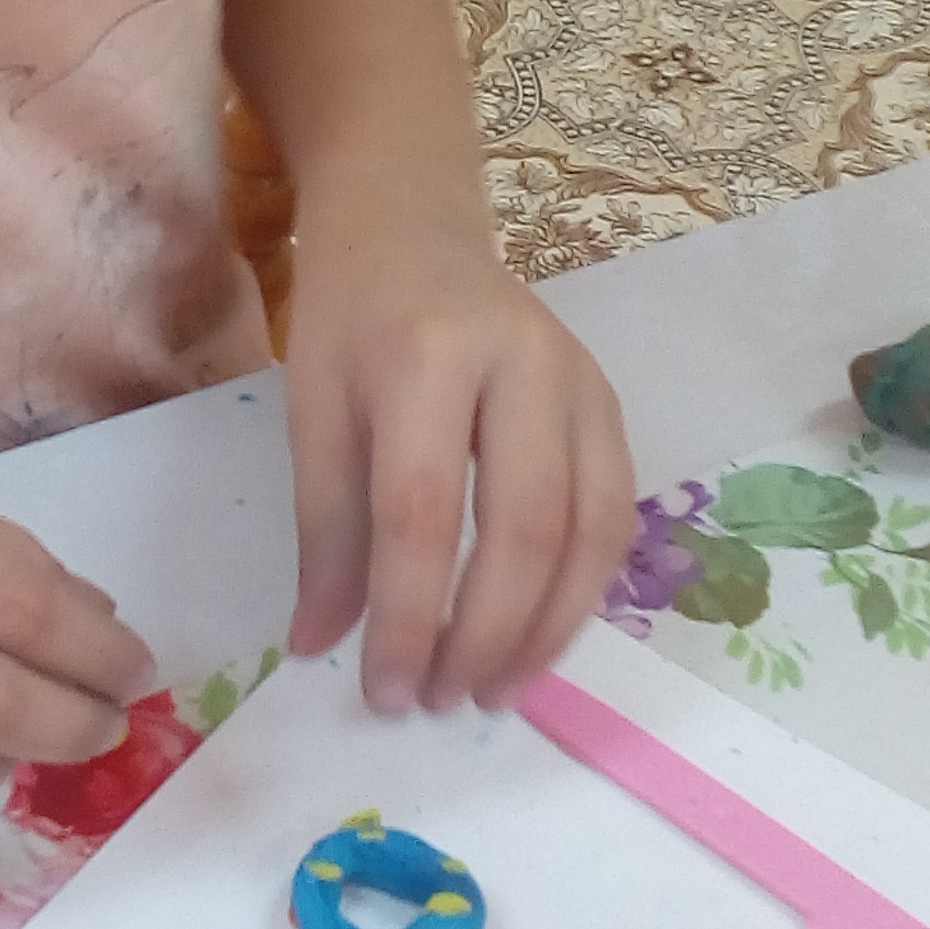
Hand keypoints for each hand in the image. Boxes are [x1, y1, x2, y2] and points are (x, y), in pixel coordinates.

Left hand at [280, 208, 635, 717]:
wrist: (414, 226)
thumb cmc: (352, 321)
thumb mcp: (313, 413)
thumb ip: (325, 534)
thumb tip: (321, 648)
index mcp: (424, 358)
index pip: (423, 513)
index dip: (408, 616)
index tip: (385, 692)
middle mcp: (521, 365)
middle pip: (524, 529)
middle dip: (486, 635)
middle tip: (444, 702)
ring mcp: (581, 381)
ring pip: (589, 530)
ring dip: (546, 630)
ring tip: (493, 691)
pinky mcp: (611, 403)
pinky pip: (615, 516)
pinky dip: (582, 591)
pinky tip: (537, 637)